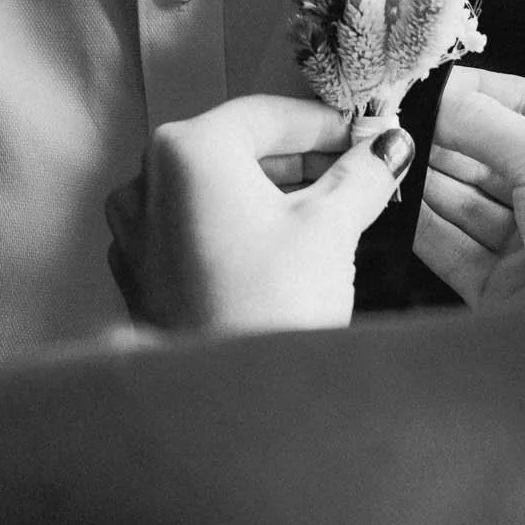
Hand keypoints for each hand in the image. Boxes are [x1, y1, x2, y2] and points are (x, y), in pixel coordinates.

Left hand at [106, 94, 413, 334]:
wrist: (229, 410)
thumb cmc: (270, 309)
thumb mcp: (330, 228)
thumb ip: (361, 176)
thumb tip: (388, 147)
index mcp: (187, 151)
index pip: (266, 115)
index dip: (325, 124)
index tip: (366, 135)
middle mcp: (147, 182)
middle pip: (236, 151)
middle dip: (300, 161)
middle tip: (357, 172)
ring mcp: (137, 232)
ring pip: (214, 193)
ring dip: (270, 195)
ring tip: (328, 212)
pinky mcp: (142, 276)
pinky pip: (195, 231)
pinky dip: (237, 230)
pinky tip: (282, 252)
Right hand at [414, 69, 524, 307]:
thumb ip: (489, 124)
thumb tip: (438, 96)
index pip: (523, 105)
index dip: (474, 94)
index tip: (426, 86)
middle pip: (485, 154)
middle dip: (440, 138)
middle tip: (394, 122)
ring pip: (462, 201)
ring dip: (425, 179)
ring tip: (388, 157)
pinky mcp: (501, 288)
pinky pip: (451, 247)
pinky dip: (420, 224)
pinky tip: (396, 201)